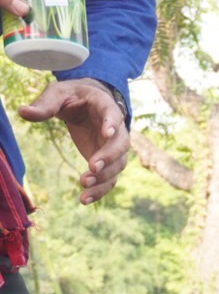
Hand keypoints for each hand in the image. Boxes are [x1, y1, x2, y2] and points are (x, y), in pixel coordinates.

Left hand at [17, 80, 128, 203]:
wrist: (86, 106)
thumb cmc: (72, 96)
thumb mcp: (57, 93)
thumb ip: (44, 104)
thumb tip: (23, 112)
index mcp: (104, 106)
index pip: (113, 114)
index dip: (112, 124)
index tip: (107, 133)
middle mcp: (116, 129)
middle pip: (121, 145)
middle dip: (108, 157)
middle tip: (92, 167)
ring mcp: (114, 148)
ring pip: (118, 166)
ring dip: (104, 178)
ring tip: (83, 184)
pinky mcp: (108, 163)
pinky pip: (109, 179)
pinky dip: (99, 191)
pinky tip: (84, 200)